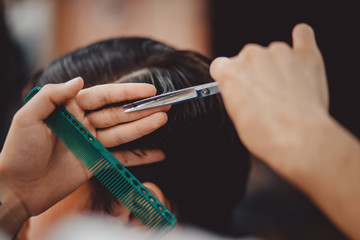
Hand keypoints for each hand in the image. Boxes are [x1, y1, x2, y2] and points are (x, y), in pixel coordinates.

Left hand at [0, 78, 168, 233]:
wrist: (17, 188)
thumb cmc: (18, 151)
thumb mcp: (27, 118)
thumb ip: (52, 96)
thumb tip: (79, 80)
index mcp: (70, 109)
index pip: (104, 96)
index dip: (126, 92)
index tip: (148, 89)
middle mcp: (85, 124)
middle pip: (118, 114)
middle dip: (141, 109)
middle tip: (164, 105)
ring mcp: (92, 144)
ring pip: (123, 133)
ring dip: (144, 127)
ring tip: (163, 120)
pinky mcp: (96, 163)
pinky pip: (121, 158)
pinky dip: (139, 157)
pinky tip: (157, 154)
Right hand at [210, 23, 328, 175]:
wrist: (298, 138)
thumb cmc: (266, 134)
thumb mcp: (237, 118)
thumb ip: (235, 95)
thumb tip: (244, 92)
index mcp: (230, 72)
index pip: (221, 65)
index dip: (230, 77)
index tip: (238, 86)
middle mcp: (251, 56)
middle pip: (249, 58)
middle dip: (256, 73)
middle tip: (267, 95)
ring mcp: (279, 52)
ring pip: (274, 52)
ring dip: (278, 66)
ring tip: (288, 91)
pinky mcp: (305, 54)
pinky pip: (303, 34)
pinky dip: (301, 41)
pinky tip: (300, 55)